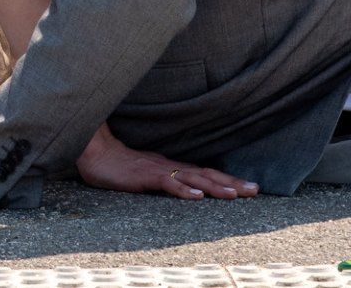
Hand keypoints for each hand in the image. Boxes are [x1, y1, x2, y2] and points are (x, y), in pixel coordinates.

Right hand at [76, 124, 257, 199]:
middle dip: (232, 183)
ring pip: (193, 178)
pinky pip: (168, 183)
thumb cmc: (119, 164)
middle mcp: (171, 167)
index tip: (249, 186)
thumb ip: (166, 178)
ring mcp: (159, 170)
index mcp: (173, 167)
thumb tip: (184, 186)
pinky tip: (196, 197)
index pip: (206, 174)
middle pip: (207, 174)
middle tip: (255, 190)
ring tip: (234, 194)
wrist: (95, 153)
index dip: (228, 180)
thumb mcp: (148, 172)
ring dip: (215, 187)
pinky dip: (183, 191)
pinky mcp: (145, 176)